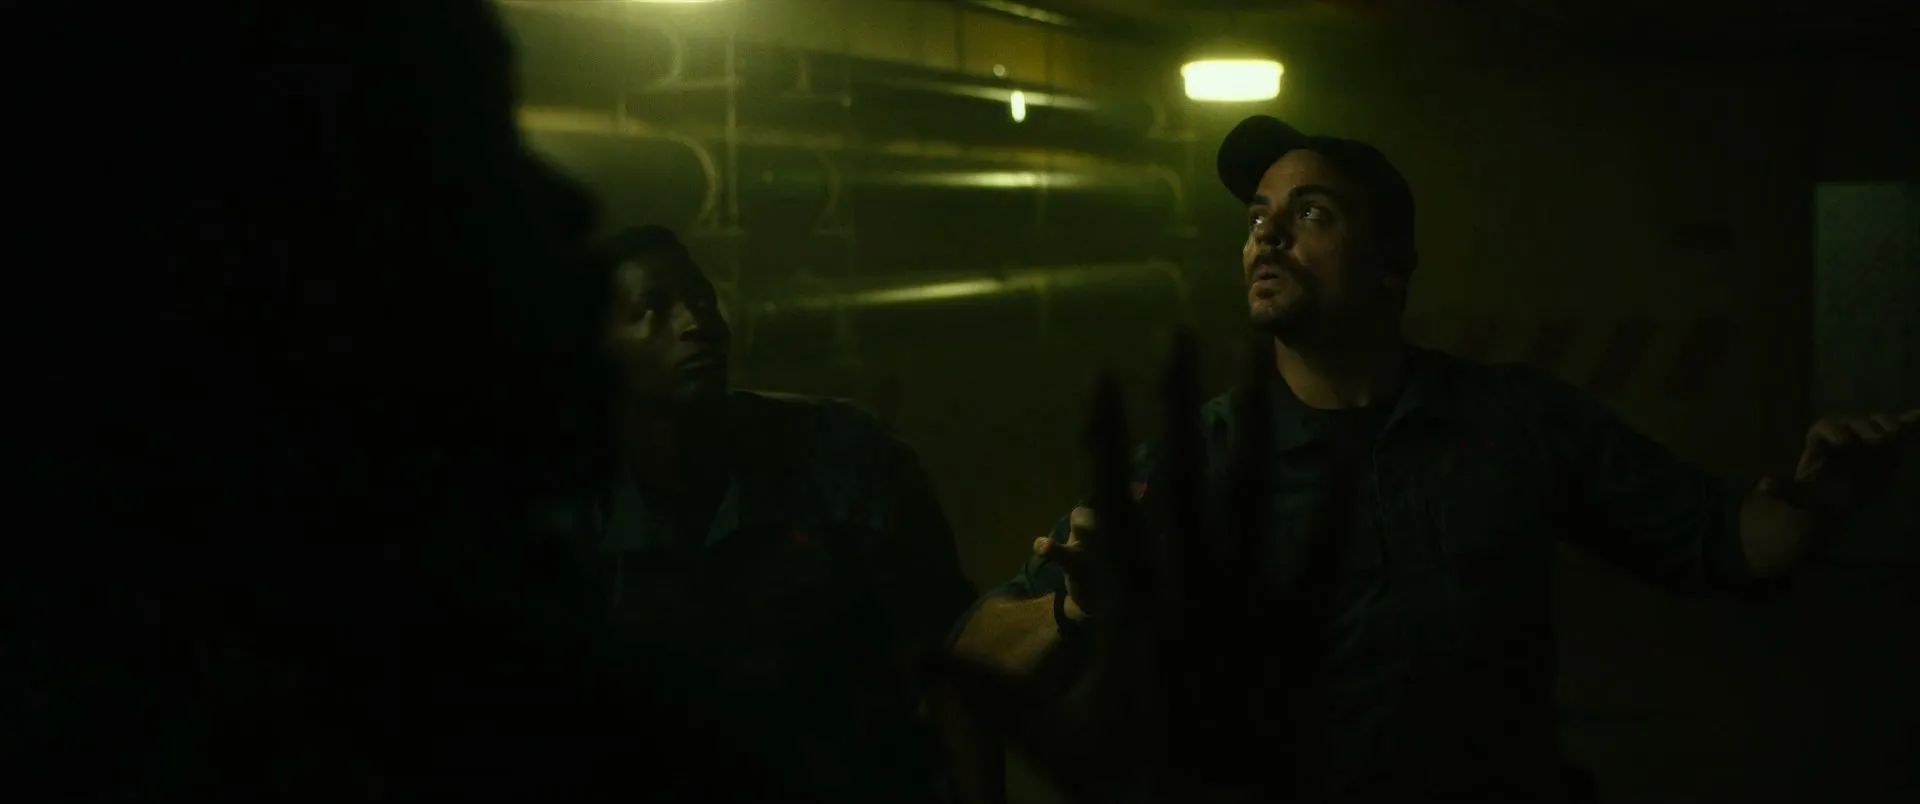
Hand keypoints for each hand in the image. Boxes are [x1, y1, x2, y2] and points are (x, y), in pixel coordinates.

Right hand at [931, 329, 1289, 802]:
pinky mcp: (1302, 629)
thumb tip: (916, 659)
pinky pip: (1324, 558)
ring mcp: (1253, 602)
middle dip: (1181, 398)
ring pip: (1255, 496)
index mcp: (1134, 606)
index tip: (1101, 375)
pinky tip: (1350, 457)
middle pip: (1187, 474)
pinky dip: (1335, 509)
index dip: (1106, 436)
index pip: (1112, 501)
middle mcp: (1194, 586)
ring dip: (1257, 424)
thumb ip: (990, 691)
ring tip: (1263, 360)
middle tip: (1183, 331)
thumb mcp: (1051, 736)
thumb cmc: (1131, 782)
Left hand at [1769, 410, 1919, 515]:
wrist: (1843, 495)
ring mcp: (1868, 436)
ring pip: (1878, 422)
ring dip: (1888, 425)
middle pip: (1855, 421)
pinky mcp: (1889, 445)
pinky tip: (1919, 415)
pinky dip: (1912, 421)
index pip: (1827, 426)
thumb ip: (1785, 489)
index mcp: (1822, 439)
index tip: (1844, 444)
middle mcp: (1847, 431)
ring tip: (1895, 436)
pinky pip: (1901, 429)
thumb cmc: (1818, 491)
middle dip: (1865, 428)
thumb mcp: (1799, 492)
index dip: (1834, 431)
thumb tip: (1764, 485)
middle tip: (1877, 441)